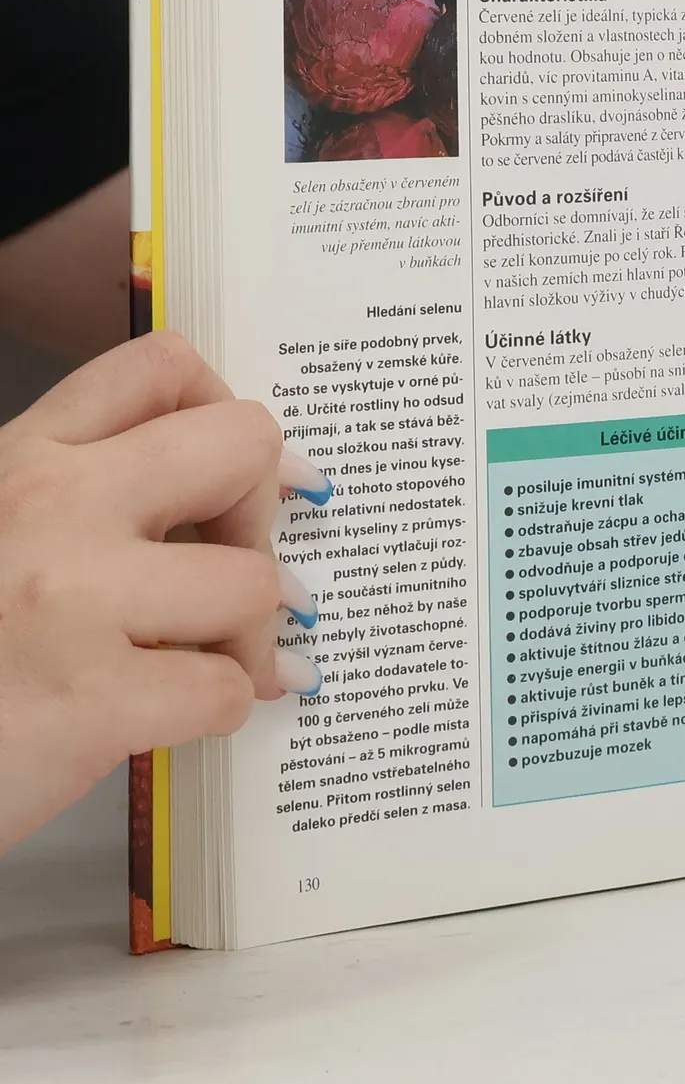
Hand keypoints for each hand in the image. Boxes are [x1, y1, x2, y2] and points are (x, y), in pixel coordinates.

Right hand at [0, 331, 325, 855]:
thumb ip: (78, 501)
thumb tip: (220, 506)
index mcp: (21, 459)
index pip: (161, 367)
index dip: (226, 412)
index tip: (243, 468)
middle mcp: (50, 507)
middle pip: (242, 445)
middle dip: (261, 510)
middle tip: (238, 564)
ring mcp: (73, 600)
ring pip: (253, 582)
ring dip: (252, 633)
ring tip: (218, 660)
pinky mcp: (90, 702)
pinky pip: (228, 688)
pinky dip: (223, 708)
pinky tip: (185, 716)